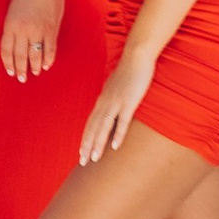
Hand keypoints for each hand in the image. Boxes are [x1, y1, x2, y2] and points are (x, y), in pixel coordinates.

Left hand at [1, 0, 64, 82]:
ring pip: (35, 55)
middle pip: (20, 55)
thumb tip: (14, 45)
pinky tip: (45, 65)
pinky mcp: (51, 29)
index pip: (6, 49)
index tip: (10, 71)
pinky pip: (49, 49)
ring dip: (34, 67)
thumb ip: (12, 27)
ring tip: (34, 73)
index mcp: (10, 24)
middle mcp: (23, 29)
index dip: (8, 62)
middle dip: (20, 69)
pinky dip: (47, 59)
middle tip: (21, 78)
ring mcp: (38, 30)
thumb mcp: (12, 10)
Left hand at [79, 44, 155, 163]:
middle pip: (93, 127)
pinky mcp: (129, 102)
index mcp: (102, 100)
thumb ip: (111, 98)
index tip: (82, 152)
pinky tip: (114, 146)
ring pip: (103, 127)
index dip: (86, 138)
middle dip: (87, 145)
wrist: (136, 56)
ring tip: (93, 158)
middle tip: (83, 161)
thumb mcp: (116, 86)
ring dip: (98, 143)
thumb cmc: (128, 71)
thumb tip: (108, 107)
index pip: (91, 123)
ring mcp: (116, 102)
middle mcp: (105, 102)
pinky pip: (122, 121)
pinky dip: (117, 134)